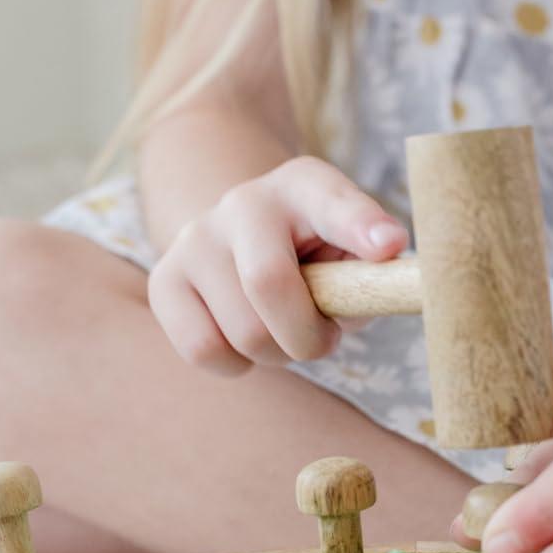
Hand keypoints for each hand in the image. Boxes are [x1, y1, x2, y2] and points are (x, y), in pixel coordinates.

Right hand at [148, 157, 407, 374]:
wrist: (239, 245)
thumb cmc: (312, 261)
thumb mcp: (350, 255)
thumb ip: (371, 273)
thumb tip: (386, 264)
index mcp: (306, 188)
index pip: (331, 199)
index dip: (359, 222)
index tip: (388, 244)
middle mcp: (244, 203)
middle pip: (269, 284)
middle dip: (309, 337)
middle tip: (322, 339)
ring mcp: (196, 239)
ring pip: (243, 332)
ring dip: (276, 354)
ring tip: (281, 332)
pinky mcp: (164, 280)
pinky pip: (203, 349)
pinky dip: (236, 364)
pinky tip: (245, 341)